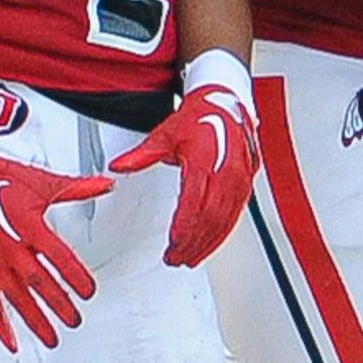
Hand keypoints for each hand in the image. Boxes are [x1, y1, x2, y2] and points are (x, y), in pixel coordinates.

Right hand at [0, 145, 105, 346]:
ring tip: (52, 338)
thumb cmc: (1, 181)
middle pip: (40, 283)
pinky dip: (0, 325)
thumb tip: (106, 186)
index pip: (59, 258)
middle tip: (75, 319)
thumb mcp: (42, 182)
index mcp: (29, 227)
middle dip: (60, 303)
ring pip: (17, 298)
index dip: (76, 277)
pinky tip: (12, 342)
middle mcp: (10, 249)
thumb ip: (77, 189)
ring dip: (36, 321)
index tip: (89, 290)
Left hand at [110, 55, 258, 265]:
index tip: (173, 243)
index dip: (184, 227)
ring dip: (206, 243)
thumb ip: (141, 156)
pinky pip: (234, 216)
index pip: (194, 202)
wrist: (227, 104)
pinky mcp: (245, 186)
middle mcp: (226, 173)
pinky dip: (220, 235)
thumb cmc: (200, 118)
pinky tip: (209, 245)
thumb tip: (118, 167)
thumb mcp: (165, 135)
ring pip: (224, 222)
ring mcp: (238, 181)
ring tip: (189, 257)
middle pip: (210, 218)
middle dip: (192, 242)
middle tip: (175, 258)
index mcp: (205, 161)